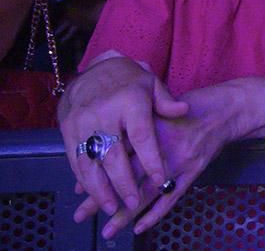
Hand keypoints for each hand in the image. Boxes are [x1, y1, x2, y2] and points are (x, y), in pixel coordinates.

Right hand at [59, 57, 187, 219]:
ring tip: (111, 207)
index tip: (160, 179)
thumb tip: (184, 109)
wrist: (93, 71)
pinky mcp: (67, 130)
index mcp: (129, 102)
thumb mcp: (151, 84)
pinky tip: (93, 194)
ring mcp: (82, 123)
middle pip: (113, 155)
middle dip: (123, 183)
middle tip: (133, 203)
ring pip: (90, 162)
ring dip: (99, 188)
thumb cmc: (129, 81)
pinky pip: (75, 160)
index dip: (150, 160)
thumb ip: (166, 102)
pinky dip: (84, 179)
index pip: (141, 136)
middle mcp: (103, 114)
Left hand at [73, 85, 234, 238]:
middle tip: (80, 215)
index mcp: (150, 127)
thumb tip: (106, 146)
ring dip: (126, 213)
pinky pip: (172, 197)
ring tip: (107, 231)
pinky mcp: (194, 172)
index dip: (97, 173)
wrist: (228, 110)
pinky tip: (140, 227)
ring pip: (148, 192)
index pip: (117, 154)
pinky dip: (156, 214)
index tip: (78, 189)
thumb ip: (137, 125)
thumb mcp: (160, 108)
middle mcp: (162, 147)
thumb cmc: (193, 106)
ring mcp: (180, 161)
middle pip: (126, 177)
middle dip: (102, 197)